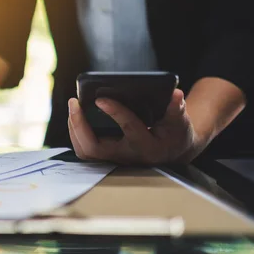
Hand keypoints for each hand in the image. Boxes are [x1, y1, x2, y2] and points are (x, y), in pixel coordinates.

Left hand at [67, 89, 204, 164]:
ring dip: (75, 128)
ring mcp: (114, 159)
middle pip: (95, 147)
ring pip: (85, 151)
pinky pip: (84, 150)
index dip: (115, 112)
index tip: (100, 98)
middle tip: (74, 101)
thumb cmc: (175, 134)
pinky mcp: (106, 157)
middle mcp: (127, 156)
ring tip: (73, 106)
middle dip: (80, 125)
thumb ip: (177, 109)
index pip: (129, 128)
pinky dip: (76, 133)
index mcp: (148, 146)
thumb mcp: (180, 122)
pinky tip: (75, 116)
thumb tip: (176, 94)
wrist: (171, 152)